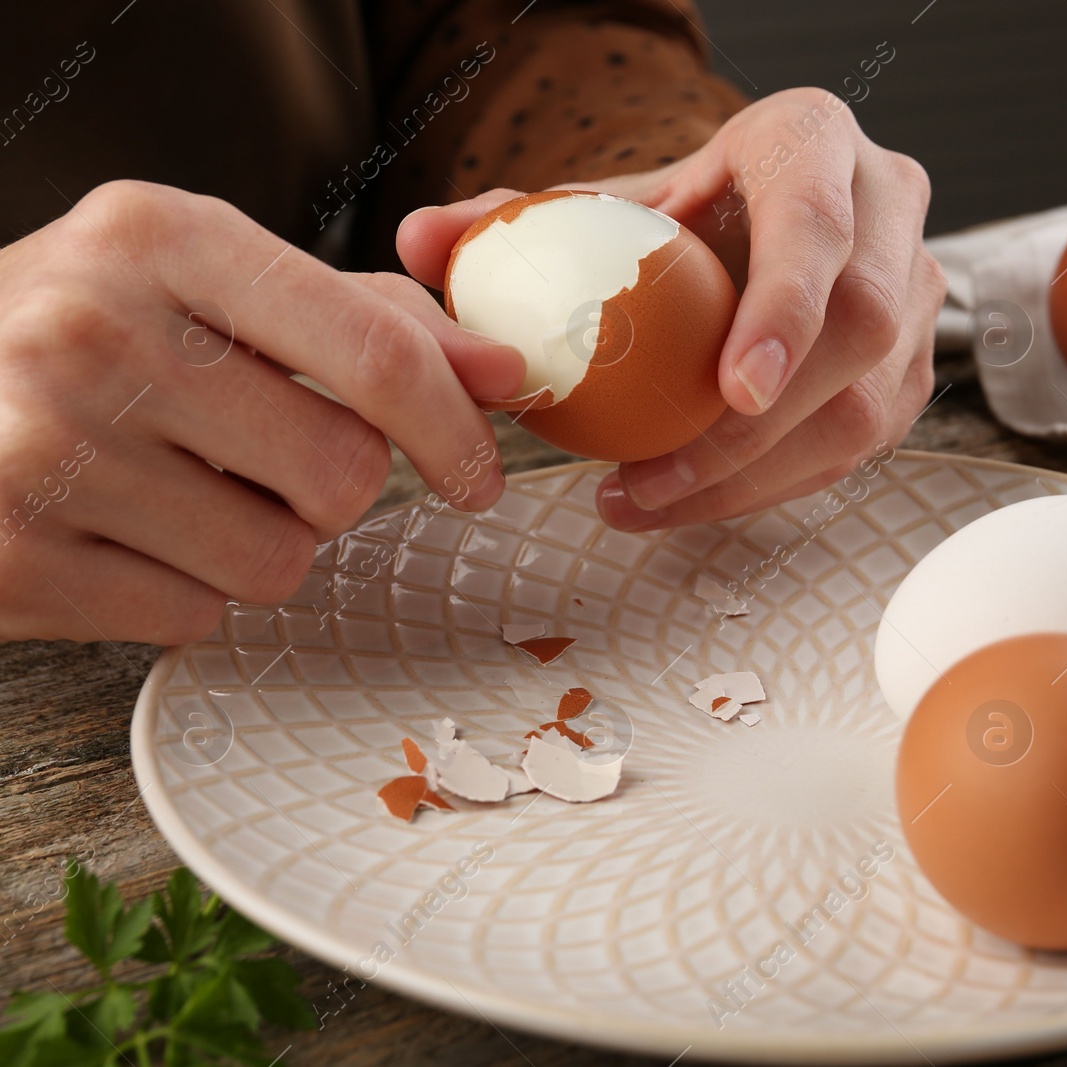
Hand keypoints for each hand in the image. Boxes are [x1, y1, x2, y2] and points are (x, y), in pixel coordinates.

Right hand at [0, 181, 525, 643]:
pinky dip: (182, 592)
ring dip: (256, 544)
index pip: (374, 350)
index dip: (455, 427)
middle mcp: (94, 331)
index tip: (479, 474)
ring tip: (171, 489)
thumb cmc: (76, 331)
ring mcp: (41, 449)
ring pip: (278, 562)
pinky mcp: (13, 560)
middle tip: (254, 459)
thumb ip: (362, 319)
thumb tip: (505, 371)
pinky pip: (194, 617)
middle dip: (329, 488)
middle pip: (344, 473)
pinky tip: (119, 534)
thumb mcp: (203, 280)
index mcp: (159, 236)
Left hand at [398, 87, 943, 529]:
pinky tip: (700, 498)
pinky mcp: (913, 360)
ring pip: (873, 404)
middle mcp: (888, 209)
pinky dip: (776, 483)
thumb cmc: (696, 200)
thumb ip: (524, 220)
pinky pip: (864, 443)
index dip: (785, 309)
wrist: (775, 202)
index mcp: (815, 141)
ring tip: (652, 501)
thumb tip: (423, 243)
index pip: (818, 224)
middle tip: (654, 480)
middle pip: (858, 330)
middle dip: (761, 429)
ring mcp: (916, 289)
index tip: (734, 388)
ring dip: (759, 475)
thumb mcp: (617, 195)